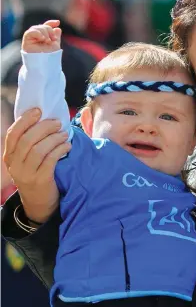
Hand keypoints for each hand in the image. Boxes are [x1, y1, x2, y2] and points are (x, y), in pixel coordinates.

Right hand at [3, 108, 70, 222]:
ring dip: (54, 138)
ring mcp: (26, 174)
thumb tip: (45, 119)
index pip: (12, 134)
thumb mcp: (27, 160)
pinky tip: (67, 146)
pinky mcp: (40, 180)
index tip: (39, 110)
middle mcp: (14, 165)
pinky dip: (60, 150)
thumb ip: (31, 143)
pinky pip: (50, 160)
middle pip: (27, 139)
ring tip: (65, 135)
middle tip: (58, 123)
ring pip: (39, 149)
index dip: (25, 120)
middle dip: (44, 127)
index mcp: (9, 156)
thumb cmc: (37, 174)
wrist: (39, 202)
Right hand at [22, 20, 61, 53]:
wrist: (46, 64)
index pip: (46, 26)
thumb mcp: (55, 45)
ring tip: (48, 40)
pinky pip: (29, 32)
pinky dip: (37, 33)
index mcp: (44, 37)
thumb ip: (56, 37)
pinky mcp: (26, 42)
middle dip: (49, 30)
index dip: (51, 23)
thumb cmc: (51, 57)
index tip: (58, 22)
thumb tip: (58, 28)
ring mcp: (31, 39)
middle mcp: (37, 37)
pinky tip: (42, 38)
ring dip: (44, 32)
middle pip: (42, 26)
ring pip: (36, 28)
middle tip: (53, 39)